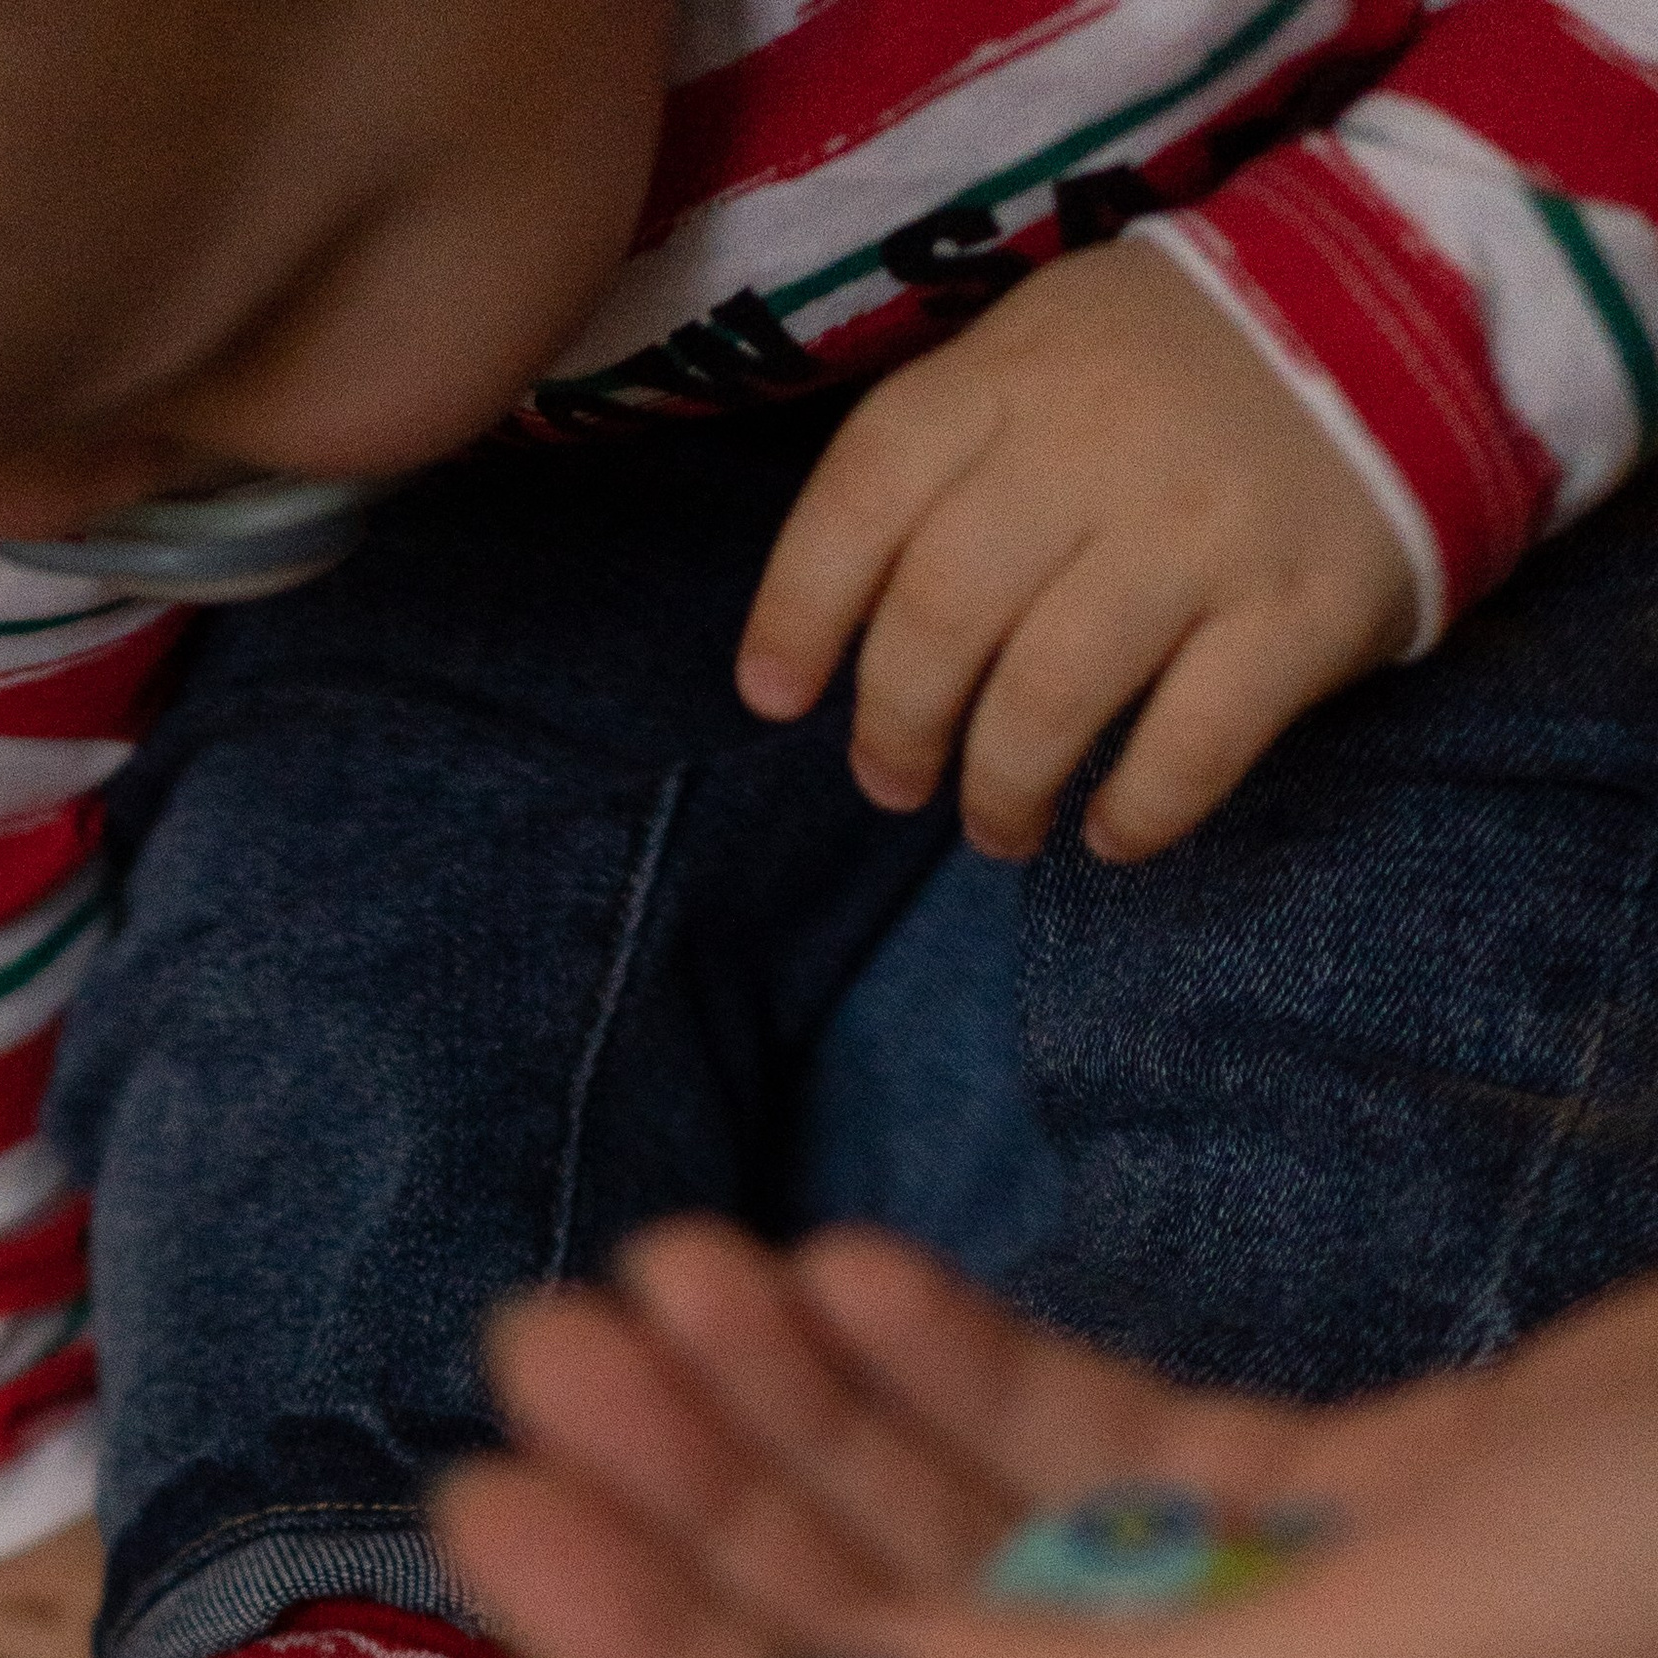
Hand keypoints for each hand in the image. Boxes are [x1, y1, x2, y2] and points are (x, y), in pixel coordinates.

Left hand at [738, 241, 1418, 861]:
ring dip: (1000, 789)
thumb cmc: (1177, 371)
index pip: (866, 491)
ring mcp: (1203, 529)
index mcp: (1015, 371)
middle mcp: (1099, 445)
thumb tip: (833, 626)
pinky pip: (1190, 749)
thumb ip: (949, 457)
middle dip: (897, 726)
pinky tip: (1111, 831)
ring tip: (999, 822)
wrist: (1398, 310)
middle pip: (943, 614)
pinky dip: (1135, 814)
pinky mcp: (1299, 608)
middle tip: (896, 782)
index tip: (774, 697)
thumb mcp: (1045, 354)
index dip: (799, 608)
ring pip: (1050, 696)